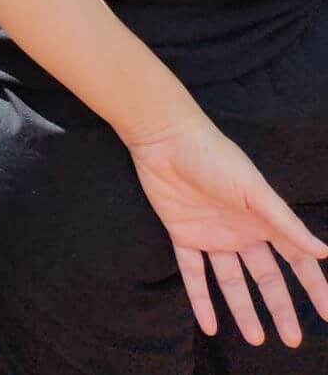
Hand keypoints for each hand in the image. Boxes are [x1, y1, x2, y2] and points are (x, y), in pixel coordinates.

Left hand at [128, 114, 327, 346]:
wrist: (165, 138)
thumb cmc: (214, 156)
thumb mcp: (254, 189)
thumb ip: (286, 223)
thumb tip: (323, 252)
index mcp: (262, 218)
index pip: (295, 258)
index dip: (312, 285)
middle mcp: (241, 230)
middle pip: (266, 277)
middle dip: (280, 307)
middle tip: (292, 339)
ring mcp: (212, 234)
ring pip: (231, 281)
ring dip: (243, 310)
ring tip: (256, 339)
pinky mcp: (183, 235)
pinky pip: (193, 274)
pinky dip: (200, 300)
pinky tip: (209, 326)